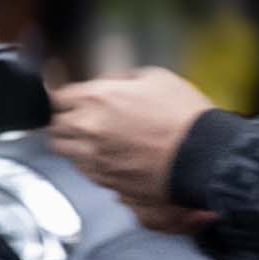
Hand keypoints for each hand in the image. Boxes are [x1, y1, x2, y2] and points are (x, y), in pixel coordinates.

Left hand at [46, 70, 216, 216]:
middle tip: (76, 118)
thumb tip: (109, 86)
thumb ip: (121, 81)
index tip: (62, 98)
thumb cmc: (185, 116)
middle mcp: (89, 129)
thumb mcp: (155, 78)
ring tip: (90, 139)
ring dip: (73, 143)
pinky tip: (105, 156)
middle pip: (54, 126)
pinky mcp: (106, 181)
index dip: (59, 96)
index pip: (56, 97)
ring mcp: (95, 158)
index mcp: (97, 98)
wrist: (204, 155)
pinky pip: (83, 170)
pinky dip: (88, 162)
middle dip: (63, 120)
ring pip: (64, 151)